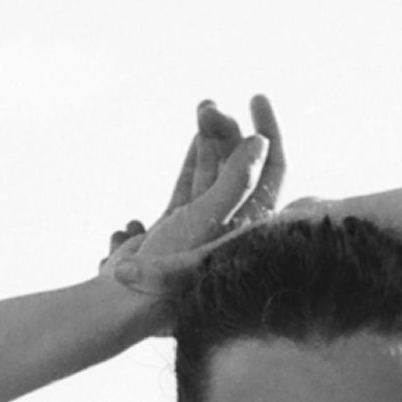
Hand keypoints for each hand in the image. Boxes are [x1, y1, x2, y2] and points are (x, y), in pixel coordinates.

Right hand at [97, 95, 289, 312]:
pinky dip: (195, 157)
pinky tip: (198, 135)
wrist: (128, 303)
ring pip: (214, 169)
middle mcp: (233, 222)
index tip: (254, 98)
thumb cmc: (172, 268)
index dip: (269, 131)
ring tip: (203, 107)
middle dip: (228, 129)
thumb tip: (260, 141)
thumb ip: (235, 182)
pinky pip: (193, 182)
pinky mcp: (180, 224)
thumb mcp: (208, 220)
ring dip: (210, 137)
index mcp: (252, 222)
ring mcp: (206, 222)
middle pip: (241, 163)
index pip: (273, 167)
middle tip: (207, 104)